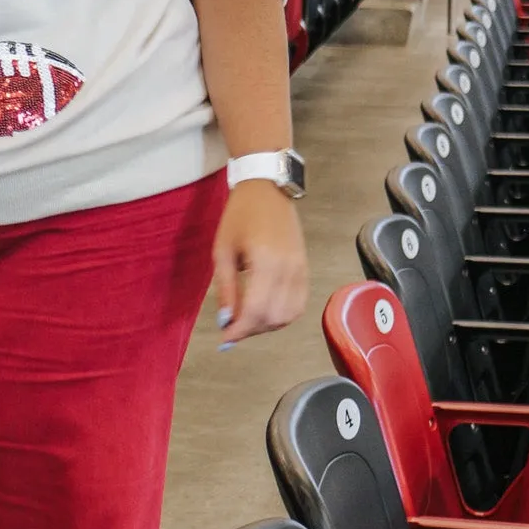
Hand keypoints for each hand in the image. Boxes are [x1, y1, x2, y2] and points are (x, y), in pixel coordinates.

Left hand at [210, 179, 307, 343]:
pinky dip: (282, 316)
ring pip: (289, 316)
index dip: (239, 330)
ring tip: (246, 319)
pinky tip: (264, 311)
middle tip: (231, 327)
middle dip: (250, 330)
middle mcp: (289, 269)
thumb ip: (225, 288)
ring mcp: (301, 269)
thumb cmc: (240, 215)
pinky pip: (298, 304)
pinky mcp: (306, 269)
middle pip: (273, 318)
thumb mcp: (223, 250)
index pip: (256, 311)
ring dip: (266, 325)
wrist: (267, 189)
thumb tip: (225, 321)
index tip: (224, 339)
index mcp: (266, 262)